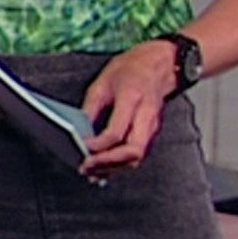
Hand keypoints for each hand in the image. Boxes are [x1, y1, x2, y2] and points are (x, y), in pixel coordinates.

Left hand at [79, 42, 175, 176]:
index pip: (117, 131)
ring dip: (114, 168)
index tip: (82, 148)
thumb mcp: (102, 83)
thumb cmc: (130, 70)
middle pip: (133, 151)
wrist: (160, 65)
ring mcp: (152, 126)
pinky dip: (120, 164)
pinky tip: (104, 168)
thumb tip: (77, 132)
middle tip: (87, 167)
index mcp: (132, 98)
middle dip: (108, 163)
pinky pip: (137, 154)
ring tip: (91, 172)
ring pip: (137, 157)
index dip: (99, 144)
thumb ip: (90, 108)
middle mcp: (146, 115)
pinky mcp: (151, 133)